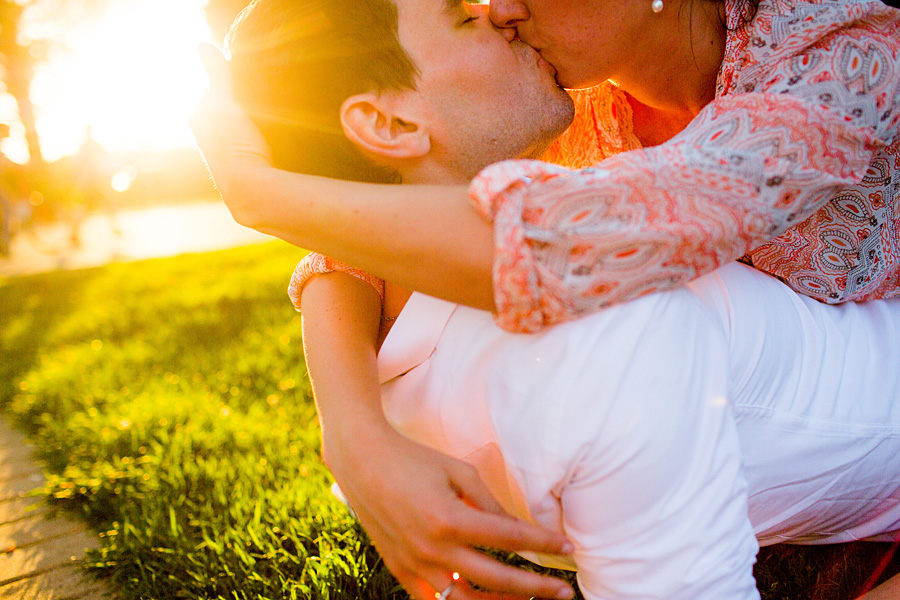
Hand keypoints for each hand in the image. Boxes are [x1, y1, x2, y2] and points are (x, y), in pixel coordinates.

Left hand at [189, 43, 271, 224]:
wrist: (249, 190)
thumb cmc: (235, 146)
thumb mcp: (227, 105)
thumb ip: (217, 76)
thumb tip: (202, 44)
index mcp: (198, 118)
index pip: (212, 89)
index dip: (229, 83)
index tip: (246, 78)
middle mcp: (205, 136)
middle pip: (222, 108)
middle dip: (236, 102)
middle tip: (258, 96)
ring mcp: (221, 152)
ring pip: (233, 127)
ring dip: (246, 121)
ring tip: (266, 116)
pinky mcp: (239, 165)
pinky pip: (244, 142)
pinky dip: (252, 137)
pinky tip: (268, 137)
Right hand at [326, 425, 575, 599]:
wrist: (362, 461)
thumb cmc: (414, 459)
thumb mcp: (458, 471)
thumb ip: (489, 504)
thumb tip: (517, 532)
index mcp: (450, 518)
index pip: (510, 539)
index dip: (543, 544)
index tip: (568, 548)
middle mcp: (433, 549)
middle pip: (497, 580)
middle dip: (535, 588)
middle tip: (564, 591)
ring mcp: (415, 565)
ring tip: (528, 599)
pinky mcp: (401, 571)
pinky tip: (484, 597)